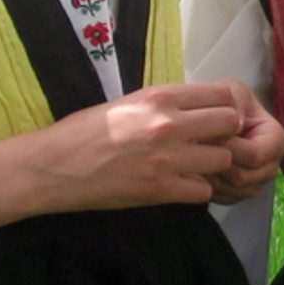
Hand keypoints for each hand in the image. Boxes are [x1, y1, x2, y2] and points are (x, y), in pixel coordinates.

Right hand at [39, 82, 245, 210]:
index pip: (222, 94)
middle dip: (227, 134)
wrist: (53, 166)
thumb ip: (166, 104)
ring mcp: (167, 158)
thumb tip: (199, 108)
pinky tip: (181, 186)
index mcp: (160, 96)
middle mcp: (169, 123)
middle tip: (211, 144)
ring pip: (223, 158)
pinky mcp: (160, 189)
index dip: (225, 108)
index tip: (217, 119)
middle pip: (231, 123)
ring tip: (195, 167)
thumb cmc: (85, 131)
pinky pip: (203, 190)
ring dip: (214, 165)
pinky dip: (196, 190)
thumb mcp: (129, 102)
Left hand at [204, 79, 283, 203]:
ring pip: (233, 192)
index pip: (255, 155)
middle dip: (217, 164)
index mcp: (276, 139)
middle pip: (244, 177)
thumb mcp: (232, 94)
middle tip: (194, 149)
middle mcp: (271, 164)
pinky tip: (197, 170)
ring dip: (209, 176)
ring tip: (193, 158)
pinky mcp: (240, 193)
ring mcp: (257, 181)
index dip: (231, 149)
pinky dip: (209, 188)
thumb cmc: (224, 103)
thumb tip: (231, 129)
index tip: (208, 136)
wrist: (210, 117)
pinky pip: (225, 199)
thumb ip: (234, 108)